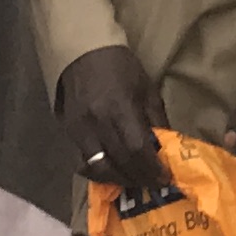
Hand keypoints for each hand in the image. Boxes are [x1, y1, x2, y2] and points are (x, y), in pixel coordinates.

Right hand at [56, 46, 171, 187]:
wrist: (82, 52)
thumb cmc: (120, 67)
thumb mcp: (146, 88)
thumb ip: (156, 119)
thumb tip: (167, 148)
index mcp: (119, 108)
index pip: (137, 149)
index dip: (152, 168)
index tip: (165, 178)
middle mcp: (97, 122)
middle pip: (120, 163)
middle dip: (140, 178)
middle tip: (154, 184)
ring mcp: (79, 130)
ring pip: (98, 169)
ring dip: (119, 180)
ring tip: (135, 181)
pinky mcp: (69, 133)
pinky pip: (83, 162)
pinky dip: (99, 172)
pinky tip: (112, 172)